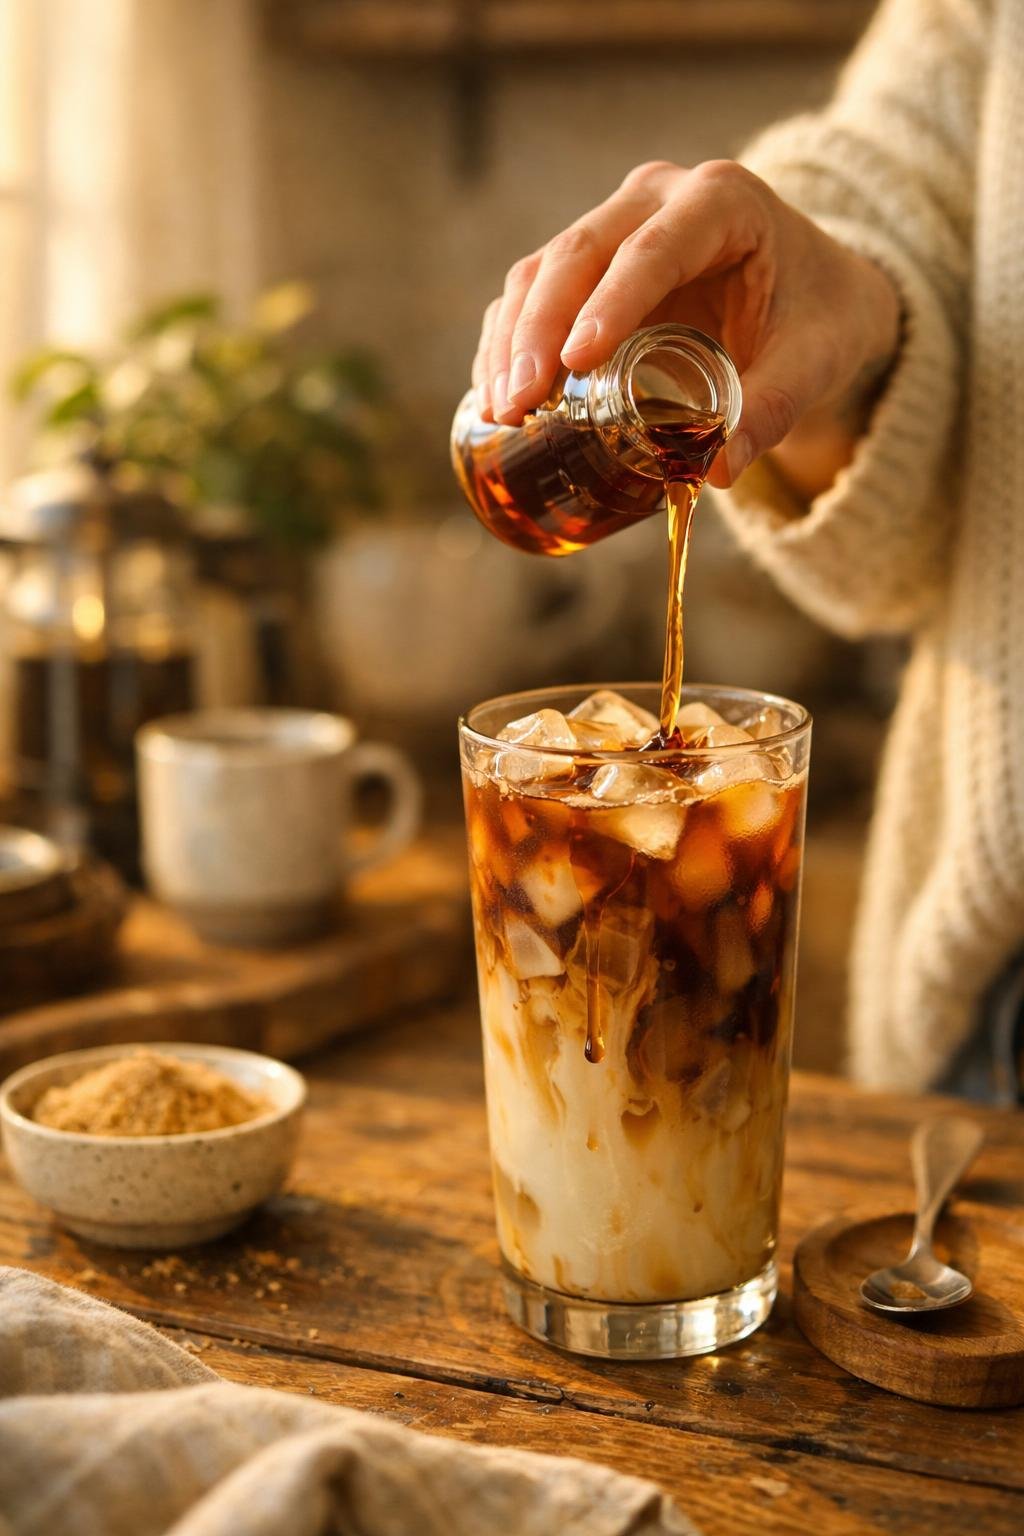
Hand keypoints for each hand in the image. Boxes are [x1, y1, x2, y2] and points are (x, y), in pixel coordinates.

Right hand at [473, 159, 899, 488]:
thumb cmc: (820, 315)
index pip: (652, 249)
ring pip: (542, 271)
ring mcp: (614, 225)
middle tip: (519, 403)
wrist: (817, 293)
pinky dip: (508, 343)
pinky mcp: (588, 267)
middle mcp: (656, 198)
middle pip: (578, 255)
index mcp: (720, 200)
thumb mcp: (816, 358)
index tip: (576, 364)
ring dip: (512, 342)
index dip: (608, 305)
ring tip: (502, 412)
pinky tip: (496, 396)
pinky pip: (533, 295)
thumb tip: (718, 472)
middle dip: (539, 333)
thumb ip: (775, 408)